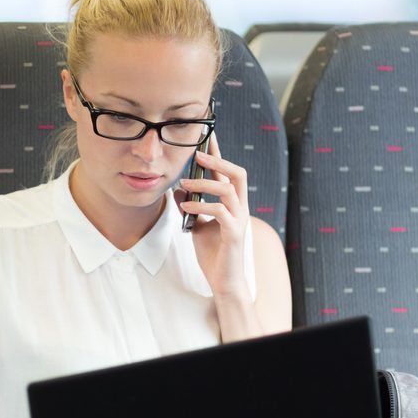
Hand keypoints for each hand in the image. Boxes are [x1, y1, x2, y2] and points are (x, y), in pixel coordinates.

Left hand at [173, 132, 250, 299]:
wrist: (223, 282)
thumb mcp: (196, 226)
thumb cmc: (213, 254)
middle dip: (219, 161)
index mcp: (232, 204)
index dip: (218, 154)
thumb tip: (177, 189)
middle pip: (238, 174)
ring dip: (204, 184)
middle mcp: (240, 208)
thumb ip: (190, 207)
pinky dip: (202, 206)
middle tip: (198, 155)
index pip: (227, 173)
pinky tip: (186, 207)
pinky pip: (220, 213)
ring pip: (228, 190)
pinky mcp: (234, 234)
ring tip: (184, 184)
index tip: (208, 136)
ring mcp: (239, 220)